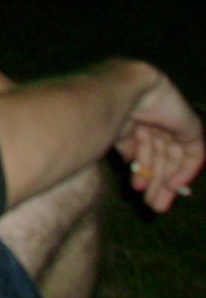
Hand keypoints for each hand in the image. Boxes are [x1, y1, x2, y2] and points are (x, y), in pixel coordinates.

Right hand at [114, 76, 203, 212]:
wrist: (120, 92)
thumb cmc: (104, 112)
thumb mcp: (113, 136)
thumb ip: (126, 149)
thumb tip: (133, 164)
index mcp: (135, 119)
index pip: (145, 149)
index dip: (142, 171)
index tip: (137, 191)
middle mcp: (154, 121)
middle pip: (160, 156)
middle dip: (155, 181)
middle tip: (152, 205)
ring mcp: (172, 122)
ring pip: (173, 158)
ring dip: (165, 182)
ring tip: (157, 203)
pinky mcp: (189, 126)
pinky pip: (193, 153)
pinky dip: (185, 171)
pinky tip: (172, 186)